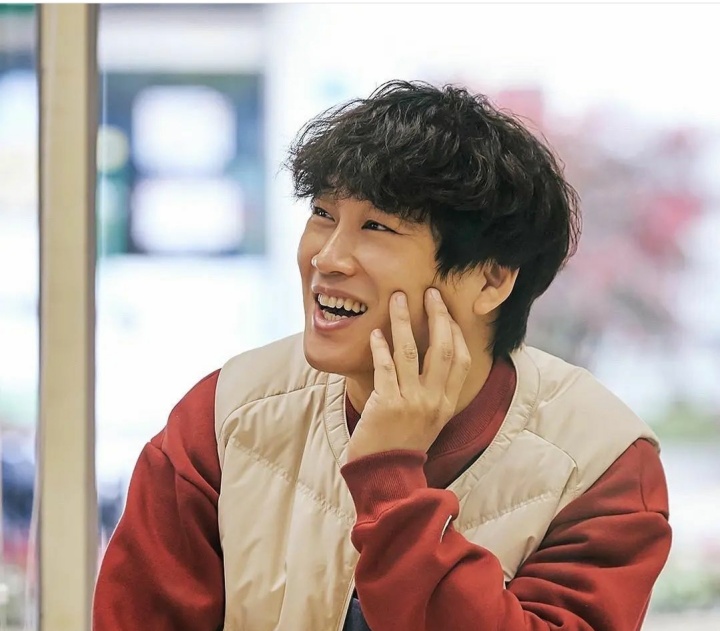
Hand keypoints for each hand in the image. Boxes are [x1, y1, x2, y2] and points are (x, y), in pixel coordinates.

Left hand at [346, 288, 471, 461]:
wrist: (386, 477)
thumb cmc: (404, 445)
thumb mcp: (430, 420)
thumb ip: (434, 393)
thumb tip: (431, 362)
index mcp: (446, 403)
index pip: (460, 359)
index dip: (455, 331)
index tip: (446, 311)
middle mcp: (434, 400)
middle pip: (442, 349)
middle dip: (437, 316)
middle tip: (429, 293)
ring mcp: (411, 401)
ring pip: (410, 352)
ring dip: (403, 321)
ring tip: (397, 299)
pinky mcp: (386, 404)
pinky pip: (385, 368)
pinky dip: (380, 347)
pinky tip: (376, 333)